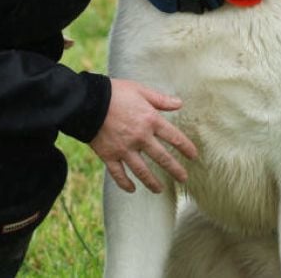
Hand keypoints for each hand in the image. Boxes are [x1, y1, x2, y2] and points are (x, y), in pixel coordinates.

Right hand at [89, 79, 197, 193]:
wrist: (87, 101)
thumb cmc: (115, 92)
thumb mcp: (140, 90)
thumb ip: (160, 100)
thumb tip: (179, 103)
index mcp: (150, 120)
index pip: (174, 137)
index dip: (186, 147)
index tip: (193, 156)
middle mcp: (140, 138)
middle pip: (162, 158)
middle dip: (175, 170)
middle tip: (184, 179)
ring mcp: (124, 149)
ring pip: (142, 171)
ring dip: (152, 182)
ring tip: (159, 190)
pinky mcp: (109, 155)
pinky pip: (118, 174)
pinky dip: (125, 183)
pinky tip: (131, 189)